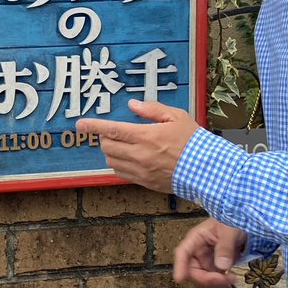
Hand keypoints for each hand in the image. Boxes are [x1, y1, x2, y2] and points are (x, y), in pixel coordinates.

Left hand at [76, 100, 199, 193]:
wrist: (207, 171)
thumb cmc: (193, 141)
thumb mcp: (176, 117)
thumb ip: (152, 109)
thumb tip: (133, 105)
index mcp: (146, 136)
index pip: (112, 130)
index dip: (93, 126)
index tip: (80, 124)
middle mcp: (140, 155)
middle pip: (107, 147)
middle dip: (105, 138)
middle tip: (114, 132)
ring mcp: (141, 171)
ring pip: (111, 162)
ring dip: (111, 152)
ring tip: (124, 145)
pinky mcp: (144, 183)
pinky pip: (121, 174)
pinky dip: (119, 164)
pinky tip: (130, 158)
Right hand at [172, 218, 246, 287]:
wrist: (243, 224)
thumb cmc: (233, 221)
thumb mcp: (230, 230)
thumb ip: (225, 247)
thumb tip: (222, 266)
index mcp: (196, 239)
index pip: (182, 253)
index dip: (179, 266)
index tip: (179, 279)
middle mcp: (196, 252)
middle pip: (192, 272)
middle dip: (208, 280)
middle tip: (227, 280)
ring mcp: (204, 262)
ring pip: (202, 281)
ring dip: (216, 286)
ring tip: (233, 283)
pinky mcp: (213, 269)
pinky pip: (213, 282)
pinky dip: (220, 287)